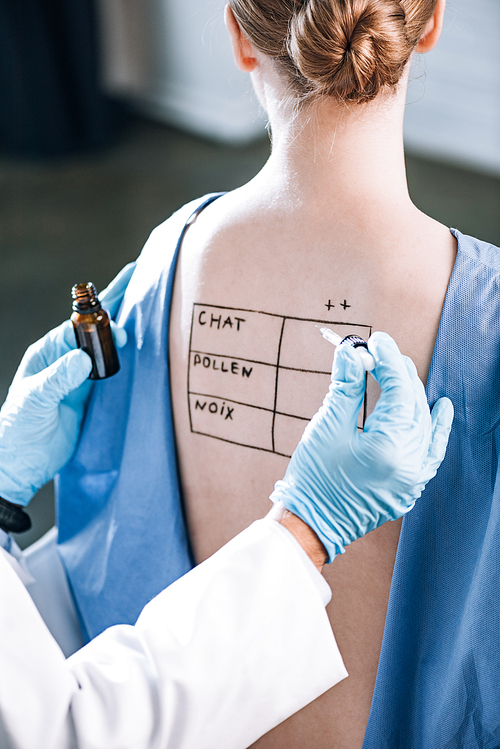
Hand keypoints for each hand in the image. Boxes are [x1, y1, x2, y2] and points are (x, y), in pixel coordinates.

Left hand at [0, 262, 134, 505]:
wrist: (20, 464)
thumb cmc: (17, 429)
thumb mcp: (34, 399)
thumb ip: (58, 378)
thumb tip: (84, 359)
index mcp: (48, 353)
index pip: (77, 325)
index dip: (100, 315)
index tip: (120, 313)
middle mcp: (65, 361)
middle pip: (96, 331)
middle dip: (119, 311)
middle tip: (144, 290)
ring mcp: (80, 380)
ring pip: (107, 351)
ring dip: (125, 335)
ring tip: (150, 315)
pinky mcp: (91, 399)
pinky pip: (113, 376)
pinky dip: (128, 363)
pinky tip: (142, 354)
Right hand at [270, 332, 453, 562]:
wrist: (311, 525)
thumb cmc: (314, 478)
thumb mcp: (327, 426)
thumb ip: (346, 387)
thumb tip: (352, 353)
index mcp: (390, 446)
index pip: (399, 389)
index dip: (388, 360)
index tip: (376, 340)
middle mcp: (411, 462)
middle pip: (414, 403)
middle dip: (397, 373)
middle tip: (376, 353)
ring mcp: (415, 477)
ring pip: (423, 422)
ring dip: (411, 395)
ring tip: (398, 371)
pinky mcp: (411, 486)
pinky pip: (433, 450)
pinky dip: (437, 427)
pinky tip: (443, 406)